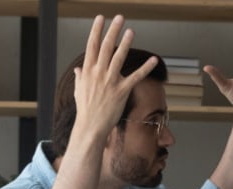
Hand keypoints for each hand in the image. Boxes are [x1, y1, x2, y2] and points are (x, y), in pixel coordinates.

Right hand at [74, 15, 158, 137]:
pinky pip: (136, 76)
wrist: (91, 126)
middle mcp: (99, 73)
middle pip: (106, 47)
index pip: (92, 45)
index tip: (100, 18)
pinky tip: (154, 59)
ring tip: (131, 31)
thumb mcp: (79, 91)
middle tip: (119, 18)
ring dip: (125, 43)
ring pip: (119, 58)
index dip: (96, 30)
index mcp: (88, 71)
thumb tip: (79, 70)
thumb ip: (80, 78)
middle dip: (113, 31)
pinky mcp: (122, 91)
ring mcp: (110, 81)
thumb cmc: (85, 109)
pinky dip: (146, 67)